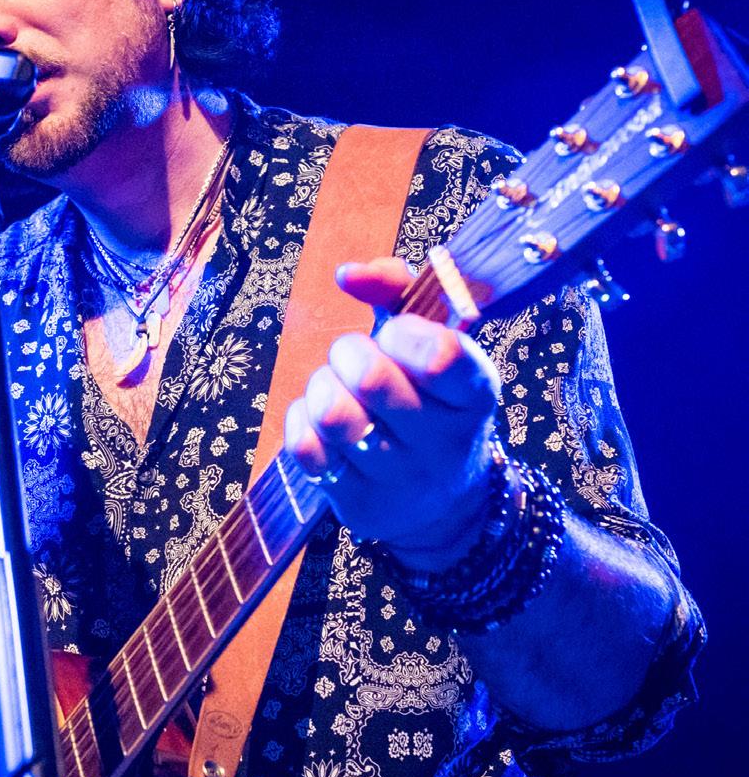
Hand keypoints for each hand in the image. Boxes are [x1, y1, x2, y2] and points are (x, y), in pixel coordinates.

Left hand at [283, 257, 500, 567]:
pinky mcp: (359, 503)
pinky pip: (304, 447)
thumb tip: (348, 274)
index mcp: (474, 394)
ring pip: (332, 413)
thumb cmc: (428, 398)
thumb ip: (397, 288)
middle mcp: (444, 442)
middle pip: (369, 378)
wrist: (441, 499)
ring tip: (336, 390)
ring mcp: (401, 478)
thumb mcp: (430, 340)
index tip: (396, 333)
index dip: (402, 333)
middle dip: (348, 352)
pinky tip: (323, 425)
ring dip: (321, 388)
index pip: (440, 356)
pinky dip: (302, 421)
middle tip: (354, 359)